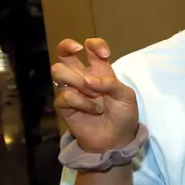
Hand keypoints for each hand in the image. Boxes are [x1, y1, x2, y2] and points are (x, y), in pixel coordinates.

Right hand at [51, 38, 139, 153]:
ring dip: (76, 80)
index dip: (94, 45)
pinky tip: (92, 111)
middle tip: (77, 50)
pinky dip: (81, 103)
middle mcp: (83, 76)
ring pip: (58, 71)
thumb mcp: (126, 96)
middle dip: (66, 46)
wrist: (117, 139)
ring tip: (92, 94)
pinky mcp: (64, 105)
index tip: (104, 54)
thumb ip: (111, 83)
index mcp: (100, 71)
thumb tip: (88, 80)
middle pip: (63, 53)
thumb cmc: (124, 115)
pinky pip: (65, 96)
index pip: (91, 49)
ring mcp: (72, 89)